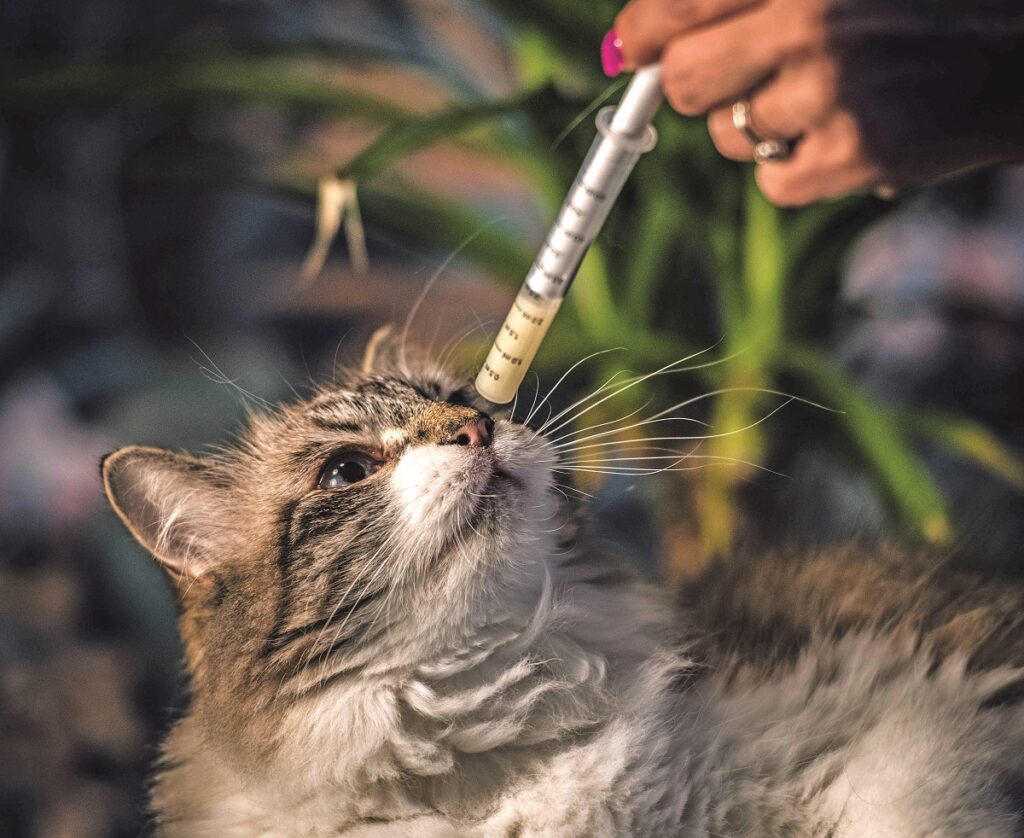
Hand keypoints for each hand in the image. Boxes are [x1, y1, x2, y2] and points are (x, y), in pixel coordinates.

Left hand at [608, 0, 885, 205]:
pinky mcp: (857, 155)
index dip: (643, 33)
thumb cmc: (917, 8)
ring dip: (761, 126)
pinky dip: (798, 170)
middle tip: (739, 79)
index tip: (633, 50)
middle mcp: (812, 19)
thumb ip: (745, 0)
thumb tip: (631, 45)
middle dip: (698, 87)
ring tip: (828, 98)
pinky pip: (773, 184)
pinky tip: (846, 136)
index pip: (675, 2)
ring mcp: (835, 91)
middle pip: (686, 82)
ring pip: (731, 137)